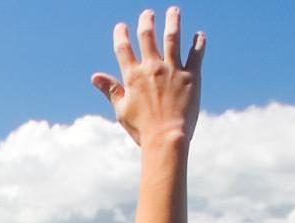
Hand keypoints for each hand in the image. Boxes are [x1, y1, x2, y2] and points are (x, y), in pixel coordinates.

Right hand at [92, 8, 203, 150]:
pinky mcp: (191, 76)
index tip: (122, 27)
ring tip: (173, 11)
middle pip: (147, 36)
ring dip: (173, 21)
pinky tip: (199, 35)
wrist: (166, 138)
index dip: (121, 34)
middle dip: (147, 21)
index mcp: (133, 76)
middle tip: (148, 13)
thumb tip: (94, 76)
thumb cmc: (142, 129)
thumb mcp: (121, 110)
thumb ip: (110, 89)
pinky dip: (198, 42)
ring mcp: (172, 69)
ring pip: (173, 37)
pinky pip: (196, 53)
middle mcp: (152, 67)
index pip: (123, 48)